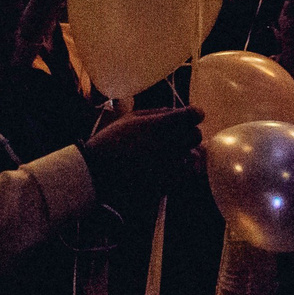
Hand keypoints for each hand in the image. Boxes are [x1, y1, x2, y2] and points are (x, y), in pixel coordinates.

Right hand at [78, 106, 203, 215]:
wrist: (97, 172)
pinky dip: (182, 169)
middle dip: (189, 133)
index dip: (194, 113)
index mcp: (160, 125)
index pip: (193, 115)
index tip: (190, 115)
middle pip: (196, 135)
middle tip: (177, 135)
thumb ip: (158, 113)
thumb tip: (177, 111)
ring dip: (185, 152)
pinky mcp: (167, 183)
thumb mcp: (131, 117)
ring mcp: (169, 165)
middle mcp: (169, 144)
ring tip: (169, 152)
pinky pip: (186, 174)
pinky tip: (168, 166)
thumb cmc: (112, 140)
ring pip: (192, 155)